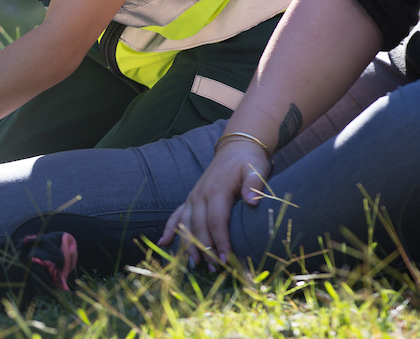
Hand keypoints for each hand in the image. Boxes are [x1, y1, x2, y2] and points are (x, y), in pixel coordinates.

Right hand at [157, 139, 270, 267]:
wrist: (236, 148)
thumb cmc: (249, 161)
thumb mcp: (256, 169)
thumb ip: (254, 185)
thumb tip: (252, 201)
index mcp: (216, 190)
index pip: (216, 221)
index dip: (221, 242)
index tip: (227, 260)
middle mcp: (200, 194)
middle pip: (199, 226)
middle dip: (206, 249)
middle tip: (215, 270)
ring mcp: (193, 196)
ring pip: (186, 223)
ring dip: (188, 244)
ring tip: (195, 265)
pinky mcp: (191, 198)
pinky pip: (176, 215)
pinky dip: (170, 229)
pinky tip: (163, 243)